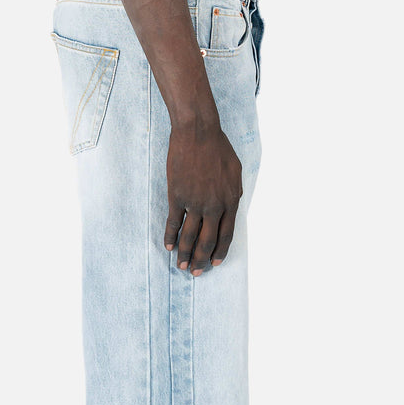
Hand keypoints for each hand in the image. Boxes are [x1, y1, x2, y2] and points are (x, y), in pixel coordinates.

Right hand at [164, 119, 242, 275]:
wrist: (198, 132)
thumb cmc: (218, 148)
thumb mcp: (235, 171)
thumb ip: (233, 192)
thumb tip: (232, 206)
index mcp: (231, 201)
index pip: (226, 235)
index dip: (220, 252)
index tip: (215, 264)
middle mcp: (214, 206)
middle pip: (208, 241)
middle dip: (202, 260)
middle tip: (196, 272)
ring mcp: (195, 202)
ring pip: (189, 236)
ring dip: (185, 254)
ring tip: (181, 266)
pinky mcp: (177, 196)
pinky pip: (174, 222)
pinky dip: (170, 236)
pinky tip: (168, 246)